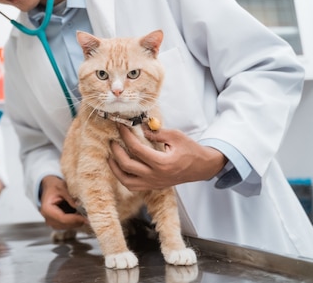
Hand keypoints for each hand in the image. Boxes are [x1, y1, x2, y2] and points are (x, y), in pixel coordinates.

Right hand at [39, 176, 86, 229]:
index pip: (63, 219)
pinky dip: (74, 221)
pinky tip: (79, 214)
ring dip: (77, 221)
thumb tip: (79, 206)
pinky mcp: (57, 223)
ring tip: (83, 212)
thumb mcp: (62, 187)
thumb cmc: (54, 186)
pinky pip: (67, 225)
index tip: (86, 218)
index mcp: (47, 209)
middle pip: (65, 224)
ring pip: (67, 227)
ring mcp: (52, 222)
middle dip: (77, 221)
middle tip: (88, 214)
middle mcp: (48, 218)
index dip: (75, 219)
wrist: (49, 187)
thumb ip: (70, 197)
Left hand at [109, 124, 226, 190]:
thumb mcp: (175, 136)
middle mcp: (155, 176)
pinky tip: (120, 167)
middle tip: (112, 141)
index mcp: (162, 163)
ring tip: (110, 156)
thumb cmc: (190, 150)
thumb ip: (156, 132)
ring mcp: (153, 183)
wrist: (201, 167)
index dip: (125, 136)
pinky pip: (133, 186)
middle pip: (127, 165)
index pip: (136, 149)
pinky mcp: (153, 186)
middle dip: (116, 151)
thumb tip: (139, 127)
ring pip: (126, 181)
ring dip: (115, 168)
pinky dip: (123, 177)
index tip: (120, 126)